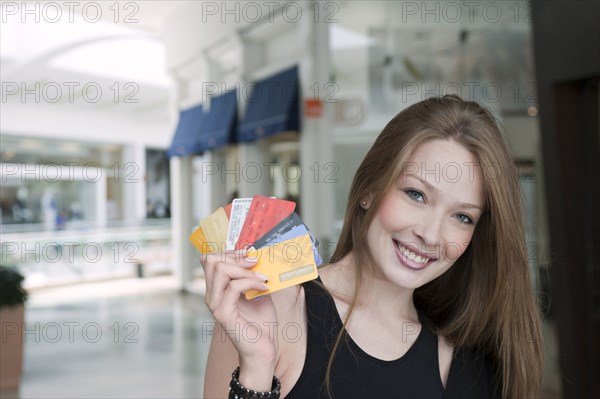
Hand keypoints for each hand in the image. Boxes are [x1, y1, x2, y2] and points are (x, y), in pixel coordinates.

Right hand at [201, 250, 278, 381]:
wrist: (263, 349)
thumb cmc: (261, 322)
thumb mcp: (259, 291)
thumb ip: (254, 275)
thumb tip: (260, 255)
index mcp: (217, 288)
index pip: (211, 259)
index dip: (230, 251)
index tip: (250, 254)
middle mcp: (212, 295)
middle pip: (212, 260)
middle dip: (236, 257)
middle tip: (256, 263)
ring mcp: (215, 304)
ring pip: (220, 270)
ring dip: (245, 269)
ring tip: (262, 277)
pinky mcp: (223, 313)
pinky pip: (233, 287)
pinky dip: (251, 282)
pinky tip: (264, 287)